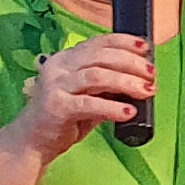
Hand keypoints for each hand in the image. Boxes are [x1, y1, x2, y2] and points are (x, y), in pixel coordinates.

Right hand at [19, 33, 153, 157]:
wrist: (33, 141)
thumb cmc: (64, 117)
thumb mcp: (89, 95)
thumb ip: (109, 85)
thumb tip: (142, 79)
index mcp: (66, 59)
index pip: (97, 43)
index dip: (124, 42)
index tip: (145, 48)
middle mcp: (58, 67)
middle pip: (101, 57)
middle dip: (131, 63)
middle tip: (152, 75)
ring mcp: (55, 86)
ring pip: (97, 76)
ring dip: (127, 82)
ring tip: (146, 91)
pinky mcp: (56, 107)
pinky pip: (89, 103)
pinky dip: (113, 107)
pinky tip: (129, 112)